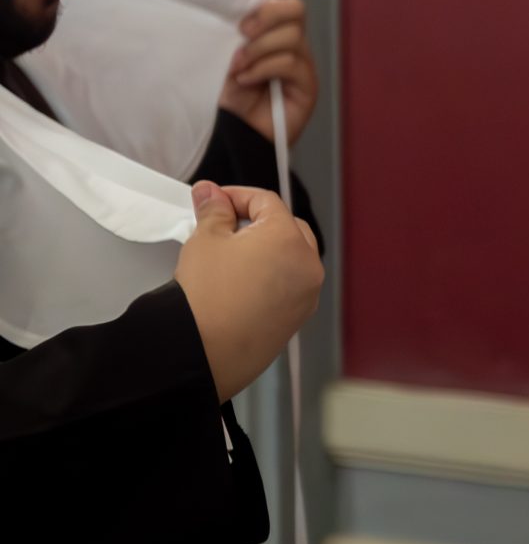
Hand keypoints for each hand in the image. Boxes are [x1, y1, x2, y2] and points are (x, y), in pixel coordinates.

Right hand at [174, 182, 323, 400]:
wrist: (206, 351)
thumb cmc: (206, 293)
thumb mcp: (205, 239)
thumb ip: (213, 210)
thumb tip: (210, 192)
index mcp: (290, 238)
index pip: (267, 202)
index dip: (237, 196)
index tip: (212, 200)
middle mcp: (309, 264)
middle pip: (288, 227)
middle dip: (257, 221)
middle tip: (223, 225)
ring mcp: (308, 293)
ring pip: (292, 257)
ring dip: (267, 249)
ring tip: (231, 254)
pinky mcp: (299, 316)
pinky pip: (290, 284)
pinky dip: (271, 275)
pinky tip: (242, 282)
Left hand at [219, 0, 318, 144]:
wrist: (237, 132)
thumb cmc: (232, 95)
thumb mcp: (228, 60)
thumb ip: (236, 39)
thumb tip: (237, 22)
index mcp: (277, 33)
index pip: (288, 5)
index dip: (266, 7)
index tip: (239, 23)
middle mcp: (295, 45)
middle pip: (296, 10)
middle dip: (264, 20)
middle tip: (241, 36)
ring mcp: (304, 65)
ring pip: (292, 37)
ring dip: (258, 49)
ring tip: (239, 67)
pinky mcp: (308, 86)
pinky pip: (290, 64)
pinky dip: (263, 68)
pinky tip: (246, 81)